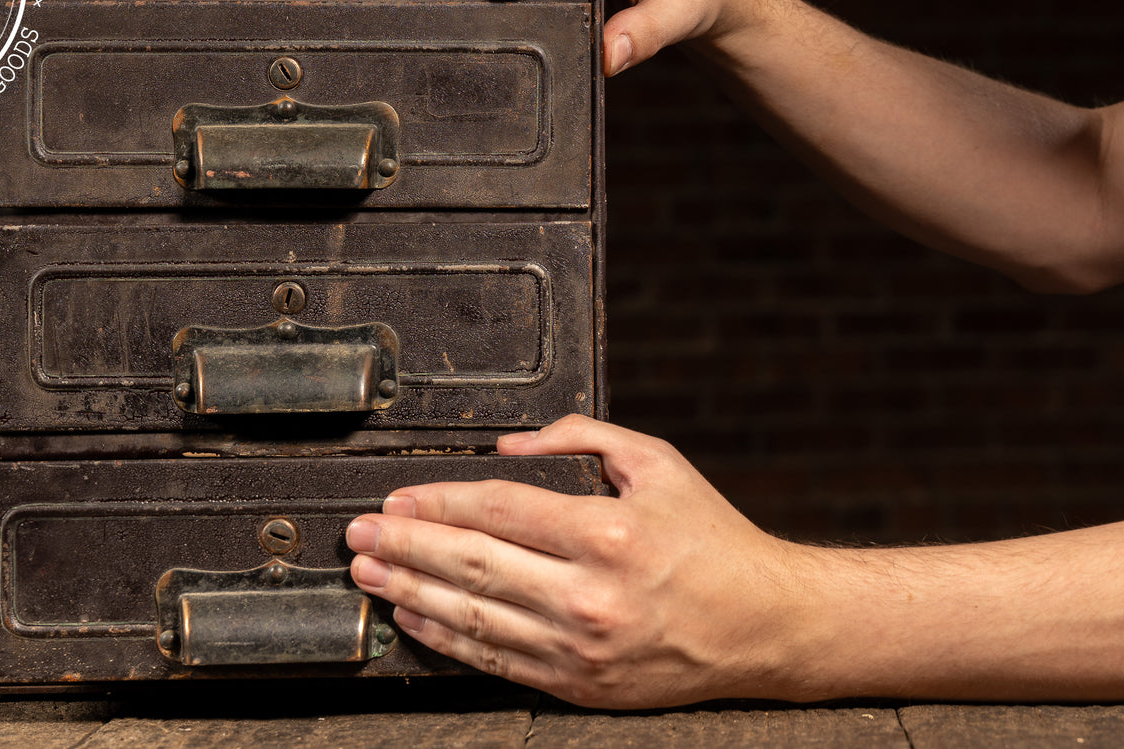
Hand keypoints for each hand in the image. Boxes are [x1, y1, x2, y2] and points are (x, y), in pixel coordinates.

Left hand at [344, 414, 816, 707]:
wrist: (765, 626)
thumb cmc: (711, 539)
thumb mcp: (657, 463)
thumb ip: (580, 439)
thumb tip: (506, 448)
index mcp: (609, 533)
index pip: (498, 509)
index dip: (438, 499)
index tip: (398, 495)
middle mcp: (590, 595)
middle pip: (471, 565)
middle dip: (404, 544)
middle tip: (358, 532)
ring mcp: (581, 648)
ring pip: (472, 618)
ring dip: (410, 591)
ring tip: (369, 572)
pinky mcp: (579, 684)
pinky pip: (495, 660)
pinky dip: (446, 638)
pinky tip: (413, 616)